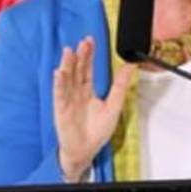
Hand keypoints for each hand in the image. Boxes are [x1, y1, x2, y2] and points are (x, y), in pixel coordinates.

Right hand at [53, 36, 133, 180]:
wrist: (85, 151)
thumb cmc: (97, 131)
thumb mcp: (114, 106)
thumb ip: (120, 86)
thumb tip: (130, 67)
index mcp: (87, 90)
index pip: (87, 69)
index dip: (89, 55)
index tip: (90, 41)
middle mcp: (76, 92)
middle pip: (77, 71)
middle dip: (80, 56)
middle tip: (83, 42)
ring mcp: (67, 100)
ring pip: (67, 79)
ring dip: (67, 65)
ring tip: (69, 52)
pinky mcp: (61, 110)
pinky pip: (59, 95)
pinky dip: (59, 84)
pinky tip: (59, 73)